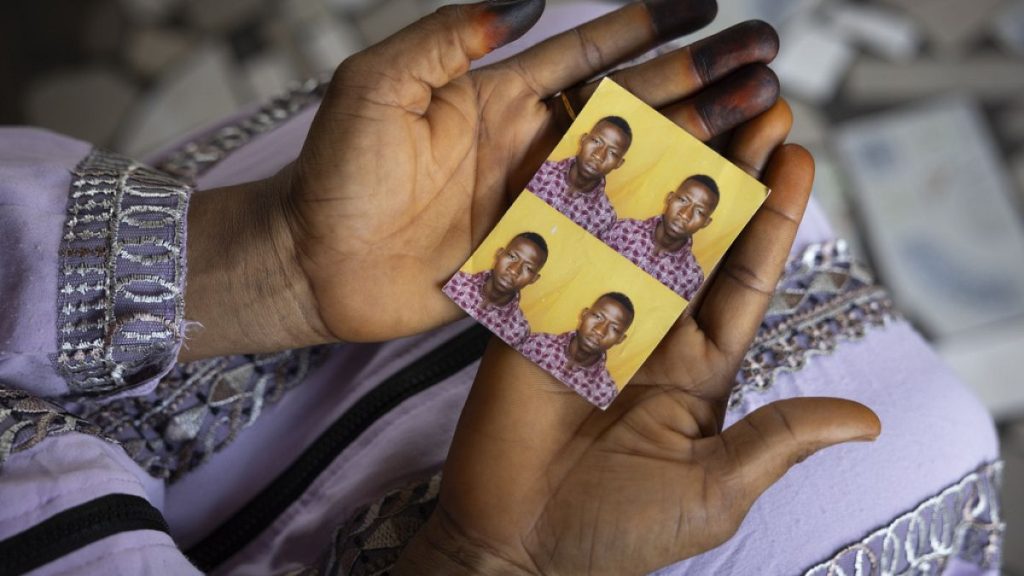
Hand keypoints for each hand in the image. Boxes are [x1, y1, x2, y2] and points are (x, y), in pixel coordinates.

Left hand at [184, 0, 783, 358]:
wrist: (310, 262)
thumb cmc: (334, 170)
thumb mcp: (377, 86)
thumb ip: (445, 39)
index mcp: (498, 95)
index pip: (588, 51)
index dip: (646, 26)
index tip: (705, 5)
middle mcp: (530, 144)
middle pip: (633, 105)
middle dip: (700, 81)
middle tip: (766, 63)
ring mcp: (538, 202)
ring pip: (635, 168)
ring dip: (698, 144)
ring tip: (762, 121)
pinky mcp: (537, 257)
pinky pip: (609, 235)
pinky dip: (660, 222)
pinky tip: (709, 210)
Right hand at [393, 103, 881, 574]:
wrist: (518, 550)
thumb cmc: (619, 533)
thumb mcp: (715, 488)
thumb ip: (778, 440)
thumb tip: (866, 421)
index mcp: (697, 369)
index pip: (743, 280)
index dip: (772, 220)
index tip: (799, 158)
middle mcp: (649, 332)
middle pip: (695, 239)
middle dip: (729, 175)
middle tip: (760, 112)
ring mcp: (590, 319)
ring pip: (632, 230)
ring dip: (663, 171)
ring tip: (697, 112)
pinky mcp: (535, 318)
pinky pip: (562, 252)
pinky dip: (579, 200)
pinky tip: (603, 150)